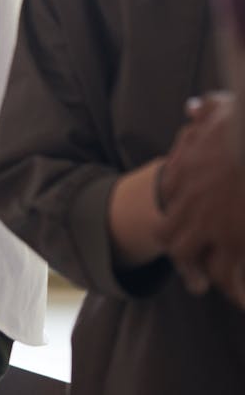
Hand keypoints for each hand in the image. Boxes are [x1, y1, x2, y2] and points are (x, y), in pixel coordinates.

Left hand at [158, 92, 244, 306]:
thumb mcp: (222, 110)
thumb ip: (206, 111)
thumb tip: (192, 107)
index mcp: (185, 174)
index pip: (170, 200)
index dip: (178, 215)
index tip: (187, 227)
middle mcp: (191, 203)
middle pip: (171, 237)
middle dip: (183, 256)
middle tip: (194, 275)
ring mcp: (211, 224)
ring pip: (194, 259)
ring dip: (208, 275)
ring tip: (224, 292)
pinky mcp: (236, 239)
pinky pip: (228, 273)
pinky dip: (236, 289)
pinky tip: (242, 300)